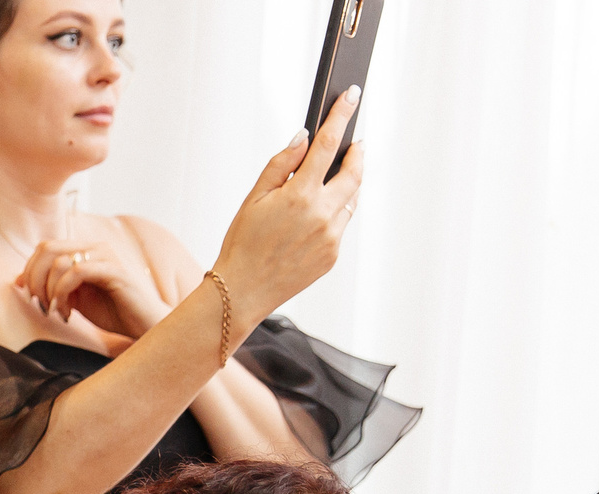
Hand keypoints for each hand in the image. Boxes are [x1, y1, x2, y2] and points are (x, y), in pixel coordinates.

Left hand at [15, 227, 171, 338]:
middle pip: (46, 249)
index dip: (30, 272)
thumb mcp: (72, 297)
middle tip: (42, 305)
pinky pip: (76, 272)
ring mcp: (105, 256)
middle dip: (35, 280)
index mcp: (84, 250)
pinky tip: (68, 312)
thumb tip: (17, 280)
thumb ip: (50, 285)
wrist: (144, 326)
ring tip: (60, 312)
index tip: (33, 299)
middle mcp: (95, 247)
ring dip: (50, 291)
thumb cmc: (111, 312)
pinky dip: (63, 294)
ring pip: (59, 261)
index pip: (44, 247)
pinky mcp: (114, 270)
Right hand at [210, 88, 364, 329]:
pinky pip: (341, 225)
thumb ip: (280, 164)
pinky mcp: (333, 255)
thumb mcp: (253, 198)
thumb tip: (304, 138)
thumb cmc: (241, 244)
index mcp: (300, 195)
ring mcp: (331, 237)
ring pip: (350, 201)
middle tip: (356, 144)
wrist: (242, 292)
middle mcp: (322, 214)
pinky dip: (333, 214)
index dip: (342, 116)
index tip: (353, 95)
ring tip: (332, 181)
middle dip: (357, 154)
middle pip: (354, 172)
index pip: (329, 144)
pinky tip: (314, 219)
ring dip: (345, 186)